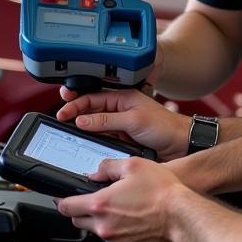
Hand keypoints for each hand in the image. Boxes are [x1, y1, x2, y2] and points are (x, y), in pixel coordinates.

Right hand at [56, 87, 190, 158]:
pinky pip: (102, 138)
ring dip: (82, 127)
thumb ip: (106, 120)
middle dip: (73, 112)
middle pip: (89, 109)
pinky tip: (84, 144)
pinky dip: (92, 140)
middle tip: (60, 118)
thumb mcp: (133, 120)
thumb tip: (82, 120)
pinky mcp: (122, 139)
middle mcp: (119, 109)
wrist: (182, 145)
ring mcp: (120, 124)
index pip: (92, 97)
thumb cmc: (164, 127)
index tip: (62, 112)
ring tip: (67, 131)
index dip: (75, 103)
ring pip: (94, 124)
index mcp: (122, 97)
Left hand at [57, 155, 184, 241]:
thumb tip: (96, 172)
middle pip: (78, 221)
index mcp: (100, 204)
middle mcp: (104, 226)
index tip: (61, 199)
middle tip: (93, 201)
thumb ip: (108, 167)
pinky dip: (118, 234)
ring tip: (120, 210)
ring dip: (101, 222)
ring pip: (97, 232)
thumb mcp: (132, 165)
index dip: (61, 201)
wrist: (183, 217)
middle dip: (81, 211)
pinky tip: (131, 222)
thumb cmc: (162, 192)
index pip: (66, 206)